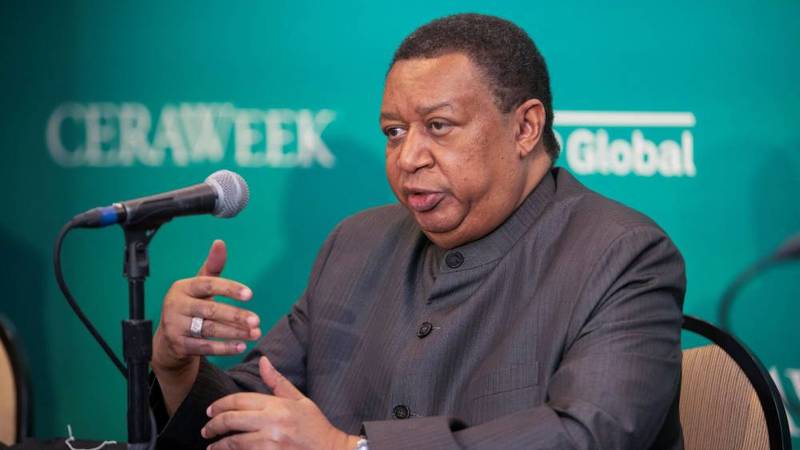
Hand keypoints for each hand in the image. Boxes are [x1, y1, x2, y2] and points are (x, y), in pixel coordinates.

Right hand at [152, 240, 260, 373]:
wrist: (168, 339)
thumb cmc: (190, 306)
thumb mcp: (199, 286)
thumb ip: (212, 267)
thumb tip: (220, 242)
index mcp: (182, 287)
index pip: (207, 285)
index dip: (229, 288)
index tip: (250, 294)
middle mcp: (175, 306)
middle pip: (210, 310)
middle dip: (236, 316)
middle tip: (256, 320)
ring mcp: (175, 327)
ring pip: (209, 330)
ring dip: (235, 333)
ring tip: (255, 333)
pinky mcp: (179, 346)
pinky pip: (205, 347)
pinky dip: (225, 348)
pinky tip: (242, 346)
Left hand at [202, 356, 359, 449]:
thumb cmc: (314, 425)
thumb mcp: (299, 399)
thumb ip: (277, 382)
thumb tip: (263, 361)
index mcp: (277, 405)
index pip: (240, 400)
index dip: (220, 405)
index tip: (210, 411)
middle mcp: (271, 423)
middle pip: (232, 420)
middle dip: (214, 425)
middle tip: (206, 429)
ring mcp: (270, 443)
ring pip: (234, 442)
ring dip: (219, 445)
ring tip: (212, 446)